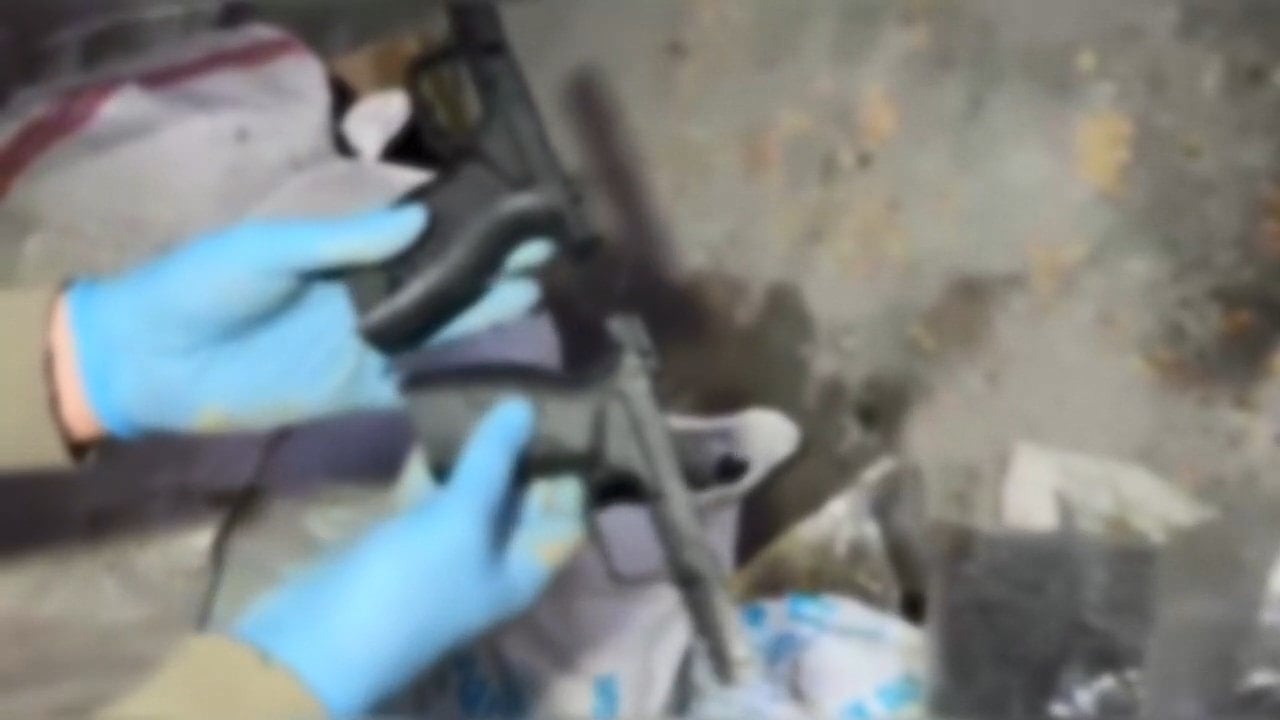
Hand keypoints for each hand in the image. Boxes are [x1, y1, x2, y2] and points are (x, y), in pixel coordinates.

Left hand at [54, 206, 551, 439]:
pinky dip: (445, 383)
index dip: (466, 233)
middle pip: (439, 287)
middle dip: (489, 273)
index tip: (514, 219)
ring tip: (533, 301)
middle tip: (546, 260)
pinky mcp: (350, 395)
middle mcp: (364, 300)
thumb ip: (343, 242)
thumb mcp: (267, 252)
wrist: (148, 360)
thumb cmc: (200, 287)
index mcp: (344, 257)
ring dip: (480, 321)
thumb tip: (420, 220)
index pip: (419, 242)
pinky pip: (408, 387)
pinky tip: (491, 375)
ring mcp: (361, 349)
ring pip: (435, 334)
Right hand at [232, 397, 585, 716]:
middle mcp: (491, 561)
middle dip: (518, 450)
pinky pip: (428, 496)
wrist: (316, 640)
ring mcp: (444, 551)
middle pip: (517, 500)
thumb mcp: (462, 520)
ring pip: (470, 494)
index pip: (564, 515)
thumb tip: (527, 404)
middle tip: (521, 387)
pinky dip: (431, 464)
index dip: (567, 468)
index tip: (564, 412)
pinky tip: (432, 420)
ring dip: (473, 451)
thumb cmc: (411, 584)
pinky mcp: (400, 540)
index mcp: (523, 569)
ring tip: (483, 391)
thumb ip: (493, 462)